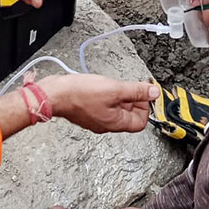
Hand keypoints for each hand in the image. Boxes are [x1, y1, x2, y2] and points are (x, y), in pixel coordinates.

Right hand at [39, 73, 157, 132]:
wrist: (54, 94)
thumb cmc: (79, 95)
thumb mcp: (114, 89)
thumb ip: (136, 91)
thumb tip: (154, 93)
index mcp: (115, 123)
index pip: (141, 122)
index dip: (146, 107)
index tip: (144, 92)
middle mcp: (106, 124)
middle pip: (129, 115)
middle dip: (133, 99)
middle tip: (131, 85)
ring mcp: (96, 118)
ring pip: (116, 108)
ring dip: (121, 96)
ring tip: (116, 84)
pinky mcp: (87, 110)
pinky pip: (105, 104)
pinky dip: (108, 95)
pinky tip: (103, 85)